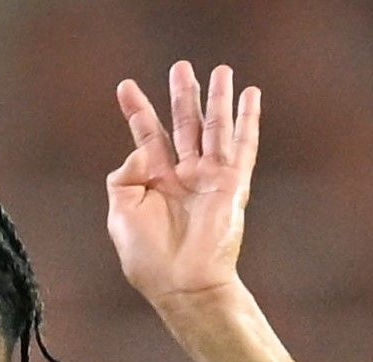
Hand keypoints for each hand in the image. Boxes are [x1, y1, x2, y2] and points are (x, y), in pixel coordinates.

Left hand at [107, 60, 256, 305]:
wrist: (182, 283)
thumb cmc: (148, 257)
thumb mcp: (121, 213)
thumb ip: (125, 176)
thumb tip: (141, 149)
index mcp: (154, 180)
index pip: (146, 135)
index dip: (136, 110)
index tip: (125, 86)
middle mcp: (183, 175)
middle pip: (183, 124)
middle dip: (181, 95)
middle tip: (180, 66)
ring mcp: (208, 177)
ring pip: (214, 127)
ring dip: (217, 98)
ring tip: (221, 69)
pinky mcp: (231, 184)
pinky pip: (243, 145)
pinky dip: (248, 120)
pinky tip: (251, 96)